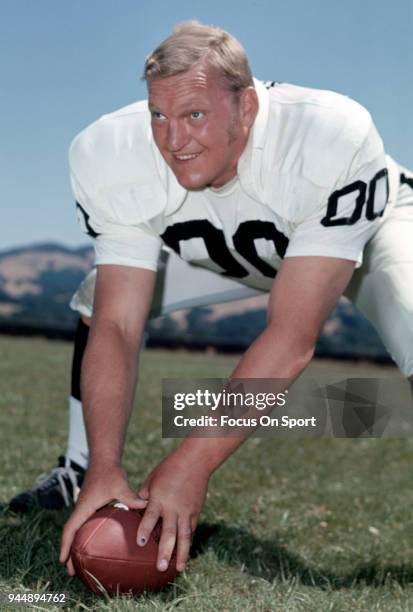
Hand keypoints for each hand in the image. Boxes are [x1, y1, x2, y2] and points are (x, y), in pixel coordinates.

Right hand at [59, 463, 146, 574]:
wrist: (104, 459)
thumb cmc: (110, 472)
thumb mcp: (120, 485)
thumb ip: (130, 498)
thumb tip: (145, 507)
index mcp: (84, 507)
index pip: (70, 529)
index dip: (65, 546)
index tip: (63, 561)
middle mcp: (81, 509)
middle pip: (70, 534)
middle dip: (68, 552)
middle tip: (71, 571)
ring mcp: (84, 507)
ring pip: (75, 529)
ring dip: (75, 545)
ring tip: (80, 563)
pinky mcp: (90, 505)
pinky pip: (83, 524)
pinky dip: (84, 536)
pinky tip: (94, 544)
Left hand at [136, 451, 209, 572]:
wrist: (196, 461)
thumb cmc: (169, 467)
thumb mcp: (153, 479)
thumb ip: (143, 496)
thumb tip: (134, 510)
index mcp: (160, 497)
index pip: (151, 515)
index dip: (145, 529)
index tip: (140, 542)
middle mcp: (174, 507)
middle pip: (170, 532)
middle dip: (165, 551)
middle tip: (160, 567)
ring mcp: (187, 510)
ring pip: (184, 536)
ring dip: (181, 554)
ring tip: (178, 570)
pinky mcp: (195, 512)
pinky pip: (191, 530)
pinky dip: (187, 542)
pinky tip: (184, 555)